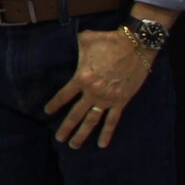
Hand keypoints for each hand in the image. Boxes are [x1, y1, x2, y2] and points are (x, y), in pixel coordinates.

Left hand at [43, 28, 155, 147]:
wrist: (136, 45)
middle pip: (76, 114)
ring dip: (82, 134)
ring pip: (92, 121)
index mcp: (82, 78)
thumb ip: (76, 43)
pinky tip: (102, 144)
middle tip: (58, 139)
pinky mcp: (121, 101)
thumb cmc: (110, 41)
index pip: (63, 95)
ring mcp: (107, 98)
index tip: (47, 112)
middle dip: (66, 127)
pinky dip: (107, 133)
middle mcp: (93, 92)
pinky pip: (113, 121)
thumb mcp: (87, 39)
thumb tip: (73, 40)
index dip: (55, 104)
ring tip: (73, 145)